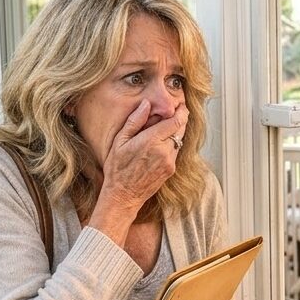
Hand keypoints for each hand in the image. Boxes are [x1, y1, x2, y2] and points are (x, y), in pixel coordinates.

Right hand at [100, 99, 188, 213]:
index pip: (175, 122)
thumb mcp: (119, 141)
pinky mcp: (171, 170)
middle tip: (178, 110)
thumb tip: (146, 104)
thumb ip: (135, 121)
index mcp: (151, 141)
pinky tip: (161, 143)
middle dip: (181, 119)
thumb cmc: (117, 168)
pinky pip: (175, 152)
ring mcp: (170, 162)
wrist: (123, 194)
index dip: (181, 111)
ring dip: (176, 132)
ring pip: (179, 141)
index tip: (181, 105)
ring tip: (166, 127)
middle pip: (181, 130)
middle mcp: (164, 151)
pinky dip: (172, 144)